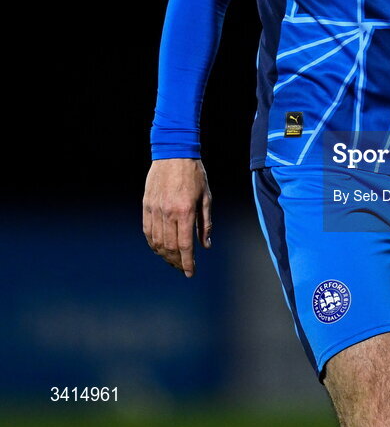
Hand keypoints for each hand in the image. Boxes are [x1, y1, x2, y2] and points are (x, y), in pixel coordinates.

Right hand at [142, 158, 212, 276]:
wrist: (174, 153)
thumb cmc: (194, 174)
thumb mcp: (206, 197)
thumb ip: (206, 223)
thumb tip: (206, 245)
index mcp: (185, 211)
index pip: (185, 245)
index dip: (187, 262)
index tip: (190, 273)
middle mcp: (168, 213)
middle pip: (170, 247)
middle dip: (177, 262)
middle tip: (182, 268)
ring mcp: (155, 209)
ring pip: (157, 241)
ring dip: (165, 255)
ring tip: (172, 261)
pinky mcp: (147, 205)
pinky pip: (147, 231)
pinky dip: (153, 243)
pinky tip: (160, 248)